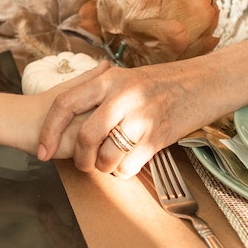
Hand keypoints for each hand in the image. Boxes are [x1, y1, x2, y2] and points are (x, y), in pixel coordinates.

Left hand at [37, 61, 211, 177]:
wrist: (205, 81)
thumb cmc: (163, 81)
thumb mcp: (127, 76)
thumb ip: (99, 87)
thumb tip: (68, 105)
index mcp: (108, 79)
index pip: (65, 104)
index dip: (49, 131)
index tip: (43, 151)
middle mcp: (123, 96)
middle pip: (85, 137)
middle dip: (79, 159)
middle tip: (82, 165)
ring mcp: (142, 117)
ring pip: (107, 156)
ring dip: (103, 167)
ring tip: (108, 164)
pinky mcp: (158, 136)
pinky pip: (129, 165)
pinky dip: (123, 171)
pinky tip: (127, 165)